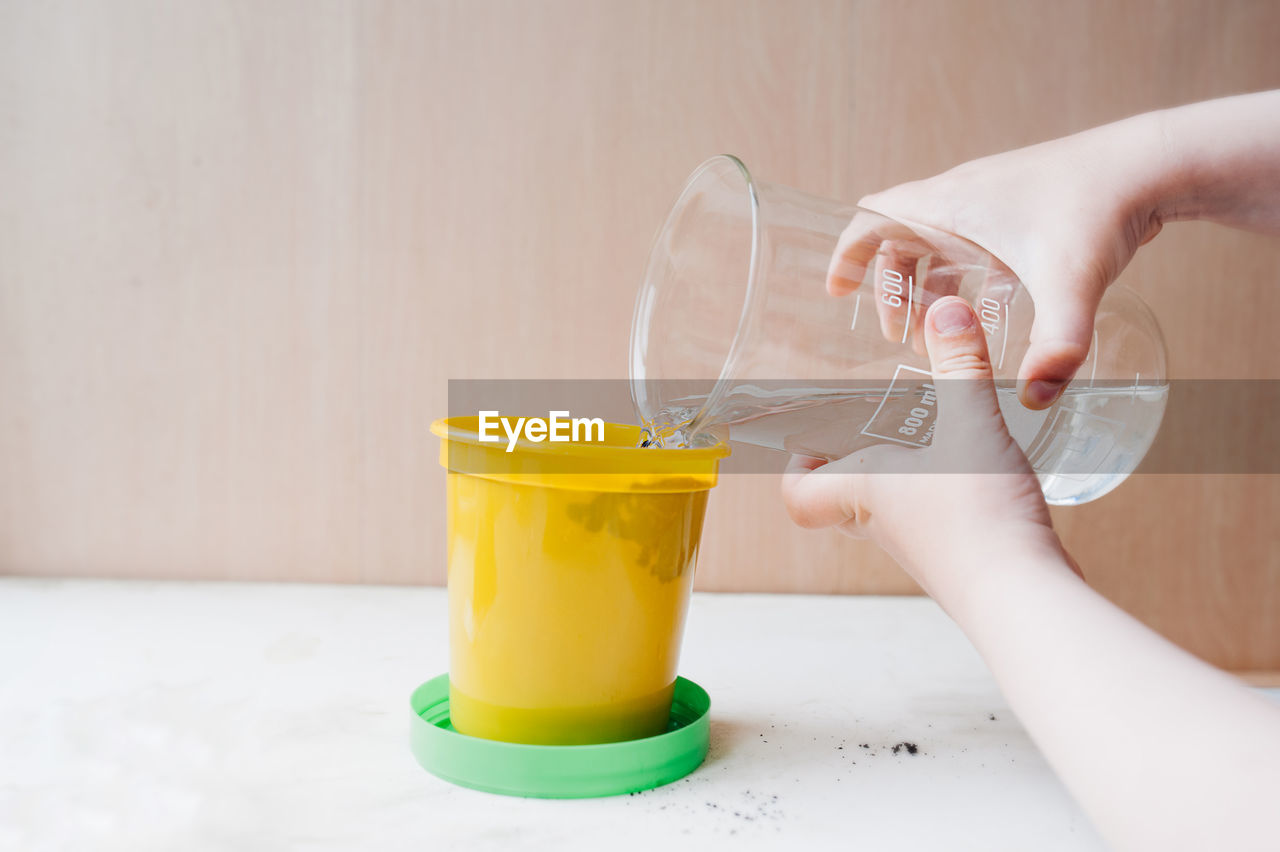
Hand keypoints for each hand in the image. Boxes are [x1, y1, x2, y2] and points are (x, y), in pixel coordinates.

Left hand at [781, 297, 1074, 607]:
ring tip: (931, 432)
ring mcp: (918, 546)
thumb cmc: (977, 516)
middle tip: (877, 422)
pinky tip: (978, 465)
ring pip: (887, 508)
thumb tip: (948, 308)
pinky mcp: (958, 557)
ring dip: (900, 473)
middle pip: (838, 498)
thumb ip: (959, 364)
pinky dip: (943, 491)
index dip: (795, 467)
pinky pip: (932, 519)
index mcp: (860, 491)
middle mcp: (879, 524)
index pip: (796, 494)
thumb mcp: (969, 423)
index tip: (815, 436)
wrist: (1022, 596)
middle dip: (850, 459)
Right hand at [828, 112, 1167, 408]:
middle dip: (892, 291)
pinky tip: (994, 316)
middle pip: (900, 240)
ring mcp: (992, 201)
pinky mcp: (1021, 210)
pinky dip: (969, 280)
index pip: (873, 218)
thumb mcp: (1071, 282)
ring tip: (940, 336)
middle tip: (900, 338)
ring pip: (937, 244)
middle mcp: (963, 196)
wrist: (1153, 163)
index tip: (837, 292)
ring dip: (929, 288)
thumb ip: (1055, 347)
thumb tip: (1034, 400)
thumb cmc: (1100, 206)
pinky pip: (974, 245)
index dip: (847, 254)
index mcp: (951, 203)